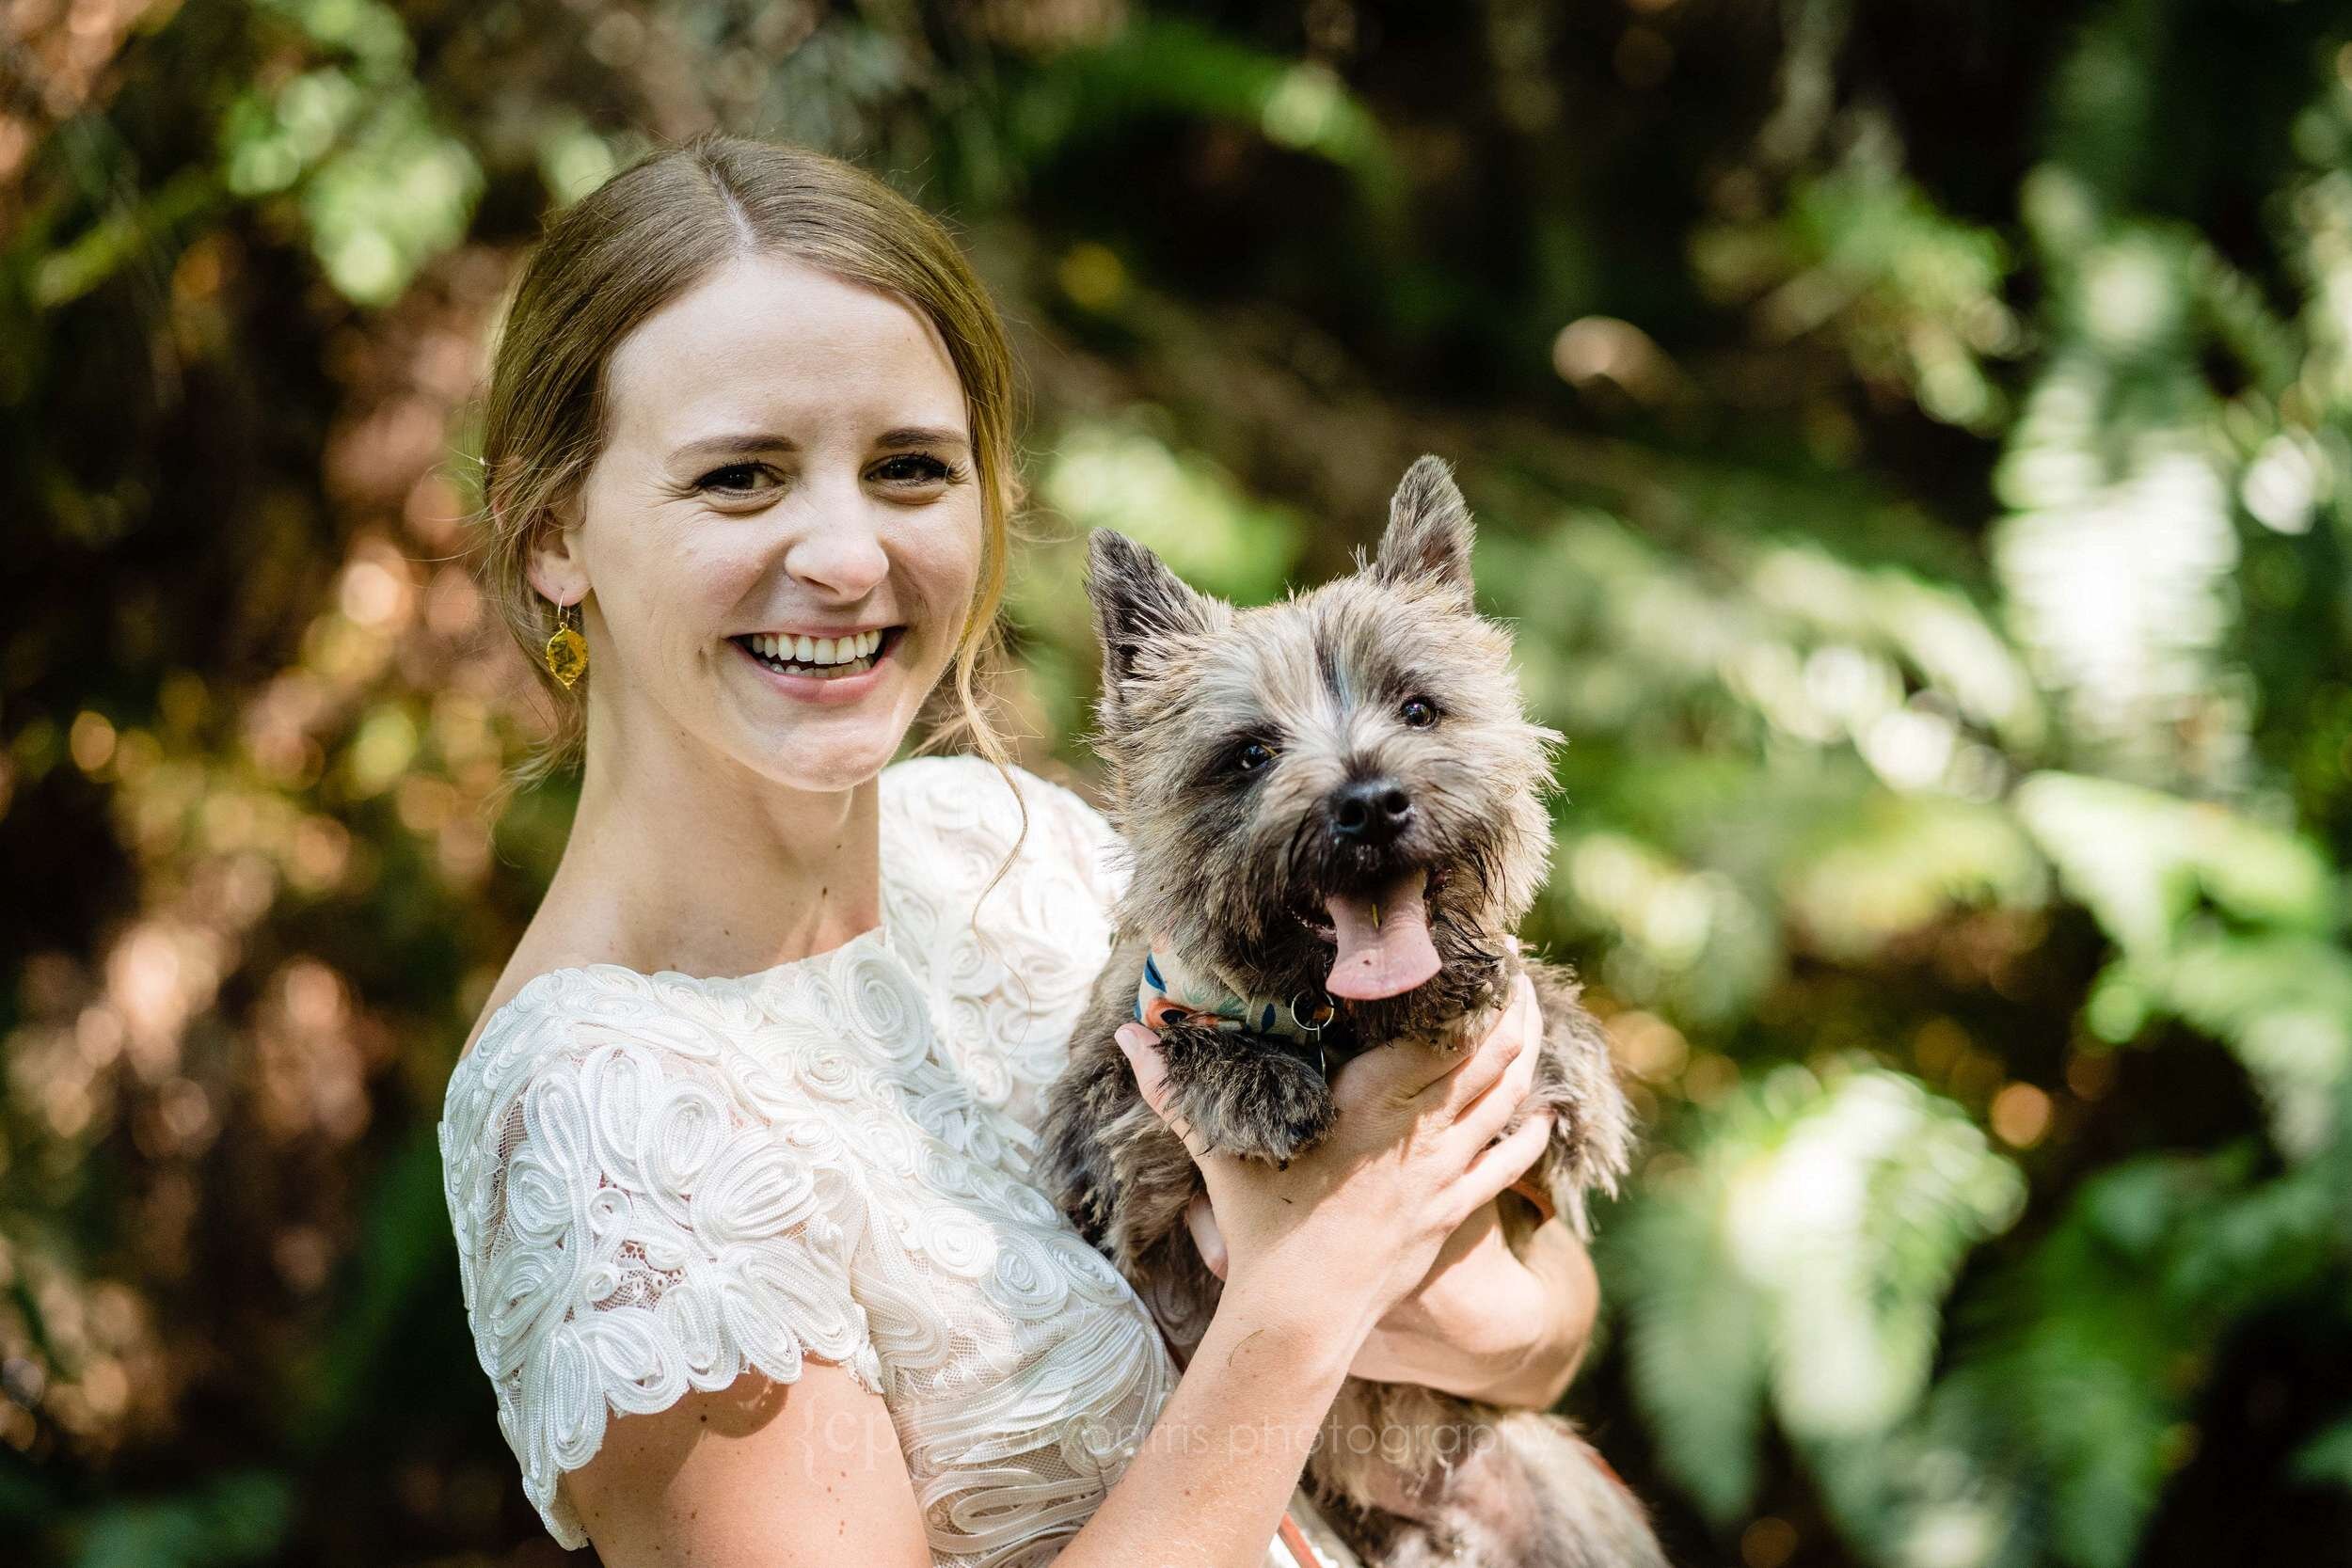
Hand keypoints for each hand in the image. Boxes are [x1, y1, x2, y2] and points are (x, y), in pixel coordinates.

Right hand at [1115, 972, 1552, 1347]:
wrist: (1302, 1313)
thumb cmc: (1260, 1225)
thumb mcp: (1217, 1148)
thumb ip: (1174, 1087)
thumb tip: (1128, 1034)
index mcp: (1370, 1098)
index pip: (1444, 1031)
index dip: (1476, 988)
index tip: (1486, 952)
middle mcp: (1418, 1128)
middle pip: (1491, 1055)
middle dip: (1511, 1009)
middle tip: (1515, 973)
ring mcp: (1442, 1172)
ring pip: (1506, 1102)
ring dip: (1526, 1059)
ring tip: (1531, 1024)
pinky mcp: (1451, 1212)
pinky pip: (1505, 1165)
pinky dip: (1529, 1135)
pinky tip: (1542, 1116)